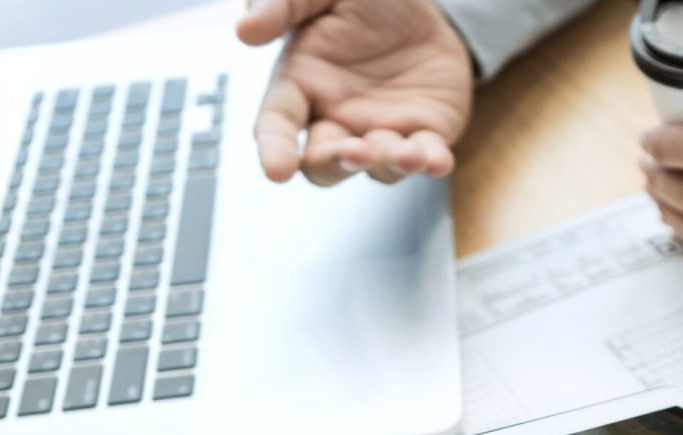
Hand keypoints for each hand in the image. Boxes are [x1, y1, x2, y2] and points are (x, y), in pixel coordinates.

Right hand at [238, 0, 472, 184]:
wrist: (423, 4)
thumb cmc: (365, 1)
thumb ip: (284, 6)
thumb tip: (244, 30)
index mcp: (301, 84)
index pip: (277, 124)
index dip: (275, 148)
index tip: (276, 171)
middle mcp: (336, 117)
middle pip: (323, 163)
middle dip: (335, 163)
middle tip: (353, 151)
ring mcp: (380, 131)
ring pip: (376, 167)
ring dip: (388, 165)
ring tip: (406, 153)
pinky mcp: (424, 133)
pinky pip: (426, 158)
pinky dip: (431, 162)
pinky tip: (438, 161)